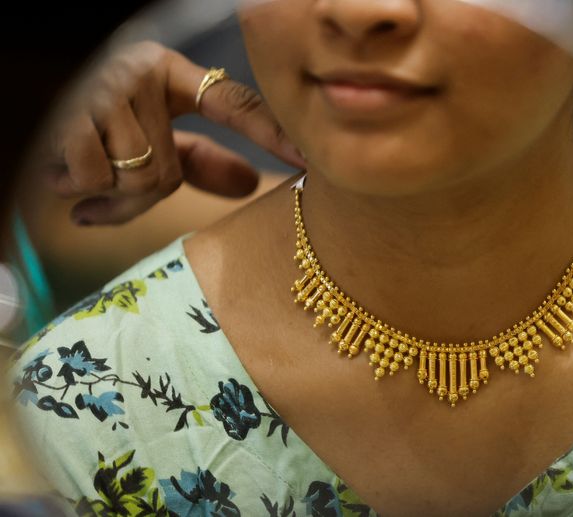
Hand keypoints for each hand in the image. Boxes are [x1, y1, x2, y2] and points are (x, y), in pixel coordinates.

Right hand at [42, 41, 304, 224]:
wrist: (21, 101)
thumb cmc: (88, 124)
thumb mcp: (145, 134)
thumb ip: (197, 160)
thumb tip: (250, 185)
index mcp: (168, 71)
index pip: (232, 104)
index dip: (271, 133)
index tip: (309, 157)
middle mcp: (138, 70)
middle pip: (168, 172)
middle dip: (140, 190)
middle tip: (111, 178)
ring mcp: (103, 90)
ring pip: (137, 177)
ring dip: (108, 190)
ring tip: (83, 169)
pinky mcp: (68, 115)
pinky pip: (97, 180)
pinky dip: (79, 187)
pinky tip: (61, 171)